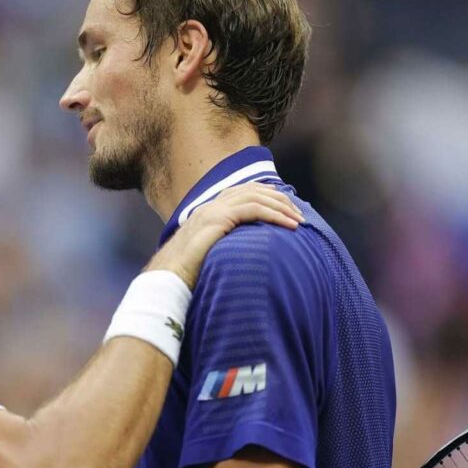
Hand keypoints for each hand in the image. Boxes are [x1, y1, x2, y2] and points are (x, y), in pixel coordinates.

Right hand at [145, 183, 303, 288]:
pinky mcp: (217, 219)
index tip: (286, 209)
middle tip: (299, 215)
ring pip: (255, 196)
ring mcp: (212, 210)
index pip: (242, 191)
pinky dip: (275, 215)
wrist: (168, 278)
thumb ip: (224, 247)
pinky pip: (253, 210)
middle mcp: (210, 205)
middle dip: (279, 200)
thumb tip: (244, 257)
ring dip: (281, 207)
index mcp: (208, 211)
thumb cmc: (186, 274)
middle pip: (252, 190)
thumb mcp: (210, 255)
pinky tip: (289, 225)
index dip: (267, 196)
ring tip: (299, 221)